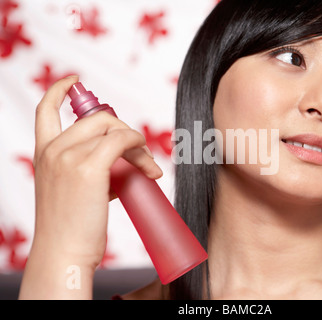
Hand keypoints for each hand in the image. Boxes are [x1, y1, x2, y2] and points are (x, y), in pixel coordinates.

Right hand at [19, 75, 162, 298]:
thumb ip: (92, 167)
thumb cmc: (72, 226)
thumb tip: (125, 160)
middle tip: (142, 157)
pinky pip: (122, 141)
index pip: (45, 110)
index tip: (75, 80)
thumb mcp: (73, 189)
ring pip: (115, 130)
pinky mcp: (89, 167)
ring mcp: (69, 156)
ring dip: (138, 147)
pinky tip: (149, 165)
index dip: (60, 90)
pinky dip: (139, 147)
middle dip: (125, 133)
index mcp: (44, 154)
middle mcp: (53, 150)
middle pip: (98, 119)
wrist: (64, 254)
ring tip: (149, 169)